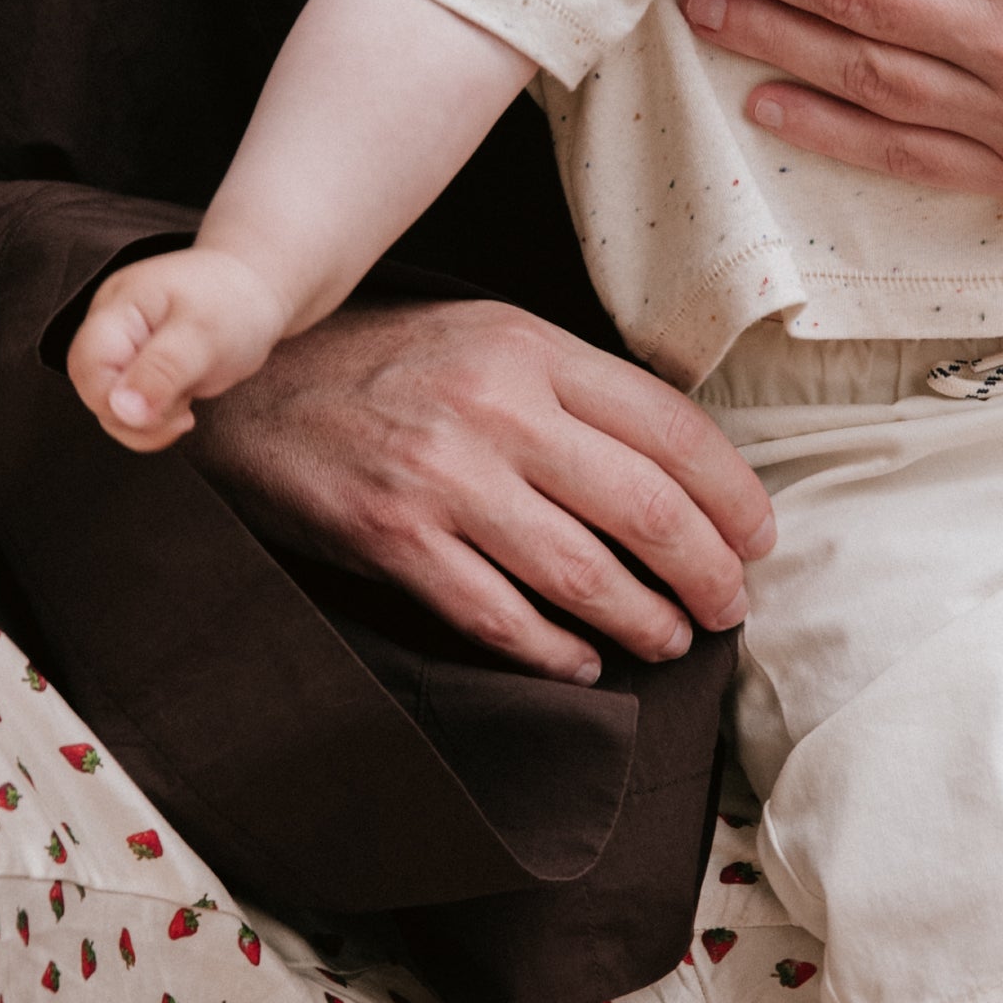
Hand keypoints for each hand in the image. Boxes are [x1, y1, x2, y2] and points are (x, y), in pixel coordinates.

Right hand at [65, 245, 287, 451]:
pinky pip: (130, 411)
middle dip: (138, 416)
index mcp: (117, 307)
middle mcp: (110, 330)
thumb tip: (121, 410)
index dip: (118, 400)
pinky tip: (183, 406)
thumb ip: (162, 370)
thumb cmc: (232, 302)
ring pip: (110, 409)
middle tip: (185, 408)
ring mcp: (122, 352)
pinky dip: (156, 421)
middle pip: (94, 391)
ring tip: (187, 402)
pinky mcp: (137, 373)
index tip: (171, 409)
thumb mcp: (205, 333)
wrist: (254, 293)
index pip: (88, 366)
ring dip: (150, 422)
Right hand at [183, 296, 773, 685]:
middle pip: (644, 507)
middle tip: (729, 607)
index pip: (670, 429)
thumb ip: (572, 388)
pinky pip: (497, 616)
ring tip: (667, 639)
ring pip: (580, 573)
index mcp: (530, 349)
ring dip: (642, 620)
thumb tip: (677, 464)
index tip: (758, 539)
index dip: (732, 496)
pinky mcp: (392, 539)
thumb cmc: (380, 365)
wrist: (244, 385)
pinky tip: (581, 665)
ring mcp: (440, 477)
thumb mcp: (485, 336)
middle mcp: (493, 408)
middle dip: (706, 572)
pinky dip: (552, 653)